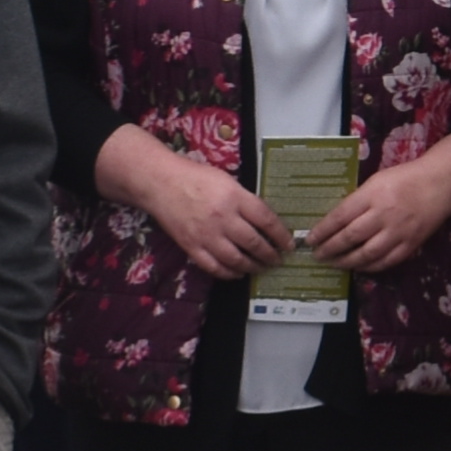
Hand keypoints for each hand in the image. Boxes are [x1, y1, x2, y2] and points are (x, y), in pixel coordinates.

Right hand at [107, 128, 291, 278]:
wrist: (160, 183)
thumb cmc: (195, 177)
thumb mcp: (227, 181)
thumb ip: (245, 200)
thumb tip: (264, 221)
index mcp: (235, 197)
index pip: (266, 220)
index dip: (281, 235)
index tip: (289, 244)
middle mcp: (223, 218)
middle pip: (254, 243)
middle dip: (270, 255)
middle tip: (277, 260)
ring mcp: (206, 235)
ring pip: (236, 259)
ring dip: (252, 266)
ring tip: (261, 267)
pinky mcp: (192, 247)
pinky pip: (214, 267)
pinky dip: (229, 273)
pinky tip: (237, 273)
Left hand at [307, 145, 450, 276]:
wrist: (439, 186)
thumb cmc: (404, 179)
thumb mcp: (376, 181)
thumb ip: (358, 200)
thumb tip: (334, 222)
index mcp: (373, 194)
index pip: (340, 216)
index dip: (322, 231)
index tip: (309, 239)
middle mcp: (384, 214)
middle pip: (350, 237)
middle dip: (330, 249)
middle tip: (317, 255)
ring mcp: (398, 232)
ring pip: (366, 254)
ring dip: (346, 262)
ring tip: (334, 263)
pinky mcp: (410, 245)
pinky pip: (385, 262)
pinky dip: (369, 267)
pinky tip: (358, 266)